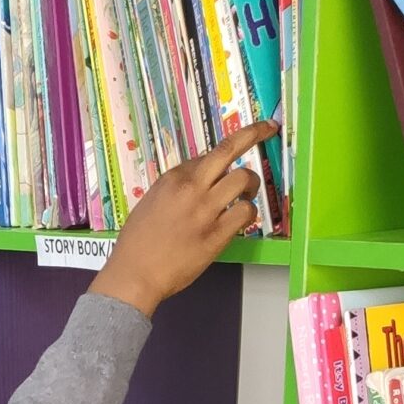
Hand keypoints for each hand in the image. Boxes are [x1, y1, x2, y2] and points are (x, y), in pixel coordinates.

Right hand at [91, 121, 277, 319]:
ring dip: (252, 184)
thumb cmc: (135, 245)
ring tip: (247, 194)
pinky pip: (246, 212)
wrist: (135, 275)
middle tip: (268, 128)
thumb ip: (173, 191)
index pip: (206, 156)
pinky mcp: (217, 234)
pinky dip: (250, 212)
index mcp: (173, 179)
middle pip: (229, 150)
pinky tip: (243, 218)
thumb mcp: (149, 204)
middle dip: (254, 133)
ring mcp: (206, 210)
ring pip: (244, 179)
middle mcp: (192, 188)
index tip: (231, 156)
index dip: (220, 160)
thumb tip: (193, 187)